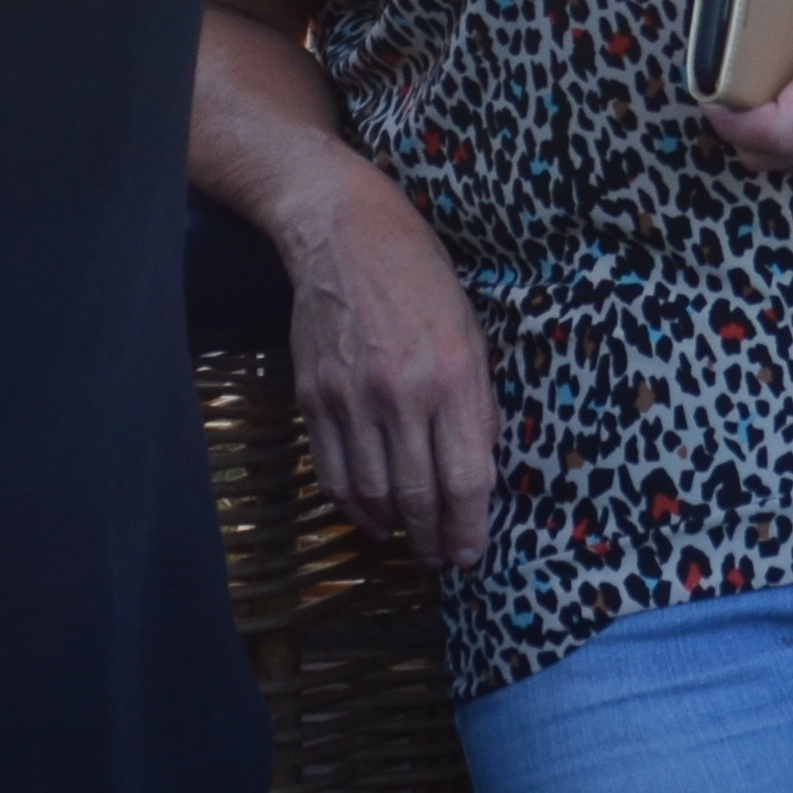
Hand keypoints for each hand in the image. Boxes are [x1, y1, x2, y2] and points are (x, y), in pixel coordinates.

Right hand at [284, 178, 499, 568]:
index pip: (464, 478)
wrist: (346, 234)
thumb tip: (479, 471)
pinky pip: (331, 471)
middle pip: (417, 496)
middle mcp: (401, 393)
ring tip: (409, 541)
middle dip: (432, 540)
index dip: (469, 528)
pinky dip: (351, 504)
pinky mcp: (313, 396)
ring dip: (394, 529)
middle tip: (440, 559)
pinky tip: (370, 514)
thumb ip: (478, 404)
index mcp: (452, 376)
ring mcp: (350, 397)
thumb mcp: (472, 333)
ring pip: (372, 493)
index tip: (471, 553)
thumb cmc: (422, 279)